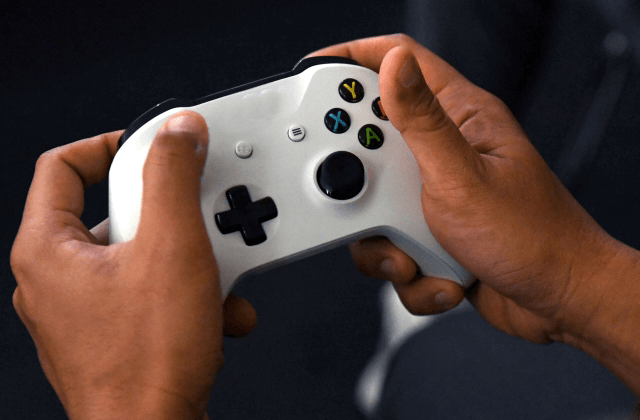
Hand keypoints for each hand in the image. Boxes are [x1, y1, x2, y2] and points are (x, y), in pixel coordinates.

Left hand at [10, 112, 255, 419]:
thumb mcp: (172, 248)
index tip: (150, 147)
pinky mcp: (117, 333)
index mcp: (48, 250)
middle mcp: (59, 279)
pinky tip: (217, 311)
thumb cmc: (147, 362)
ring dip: (192, 260)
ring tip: (216, 275)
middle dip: (173, 216)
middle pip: (116, 212)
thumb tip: (177, 132)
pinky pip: (154, 291)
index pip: (63, 166)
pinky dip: (190, 294)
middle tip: (200, 218)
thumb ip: (174, 177)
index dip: (109, 145)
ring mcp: (87, 310)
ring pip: (143, 255)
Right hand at [309, 35, 619, 343]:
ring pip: (371, 203)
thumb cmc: (532, 237)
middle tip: (369, 197)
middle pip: (372, 141)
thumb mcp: (463, 176)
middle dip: (360, 180)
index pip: (403, 64)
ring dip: (384, 242)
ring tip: (415, 252)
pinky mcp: (428, 233)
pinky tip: (442, 272)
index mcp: (460, 120)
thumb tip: (392, 65)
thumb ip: (421, 122)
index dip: (356, 59)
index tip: (315, 74)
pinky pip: (389, 245)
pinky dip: (406, 269)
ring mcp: (433, 195)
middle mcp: (443, 153)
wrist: (555, 302)